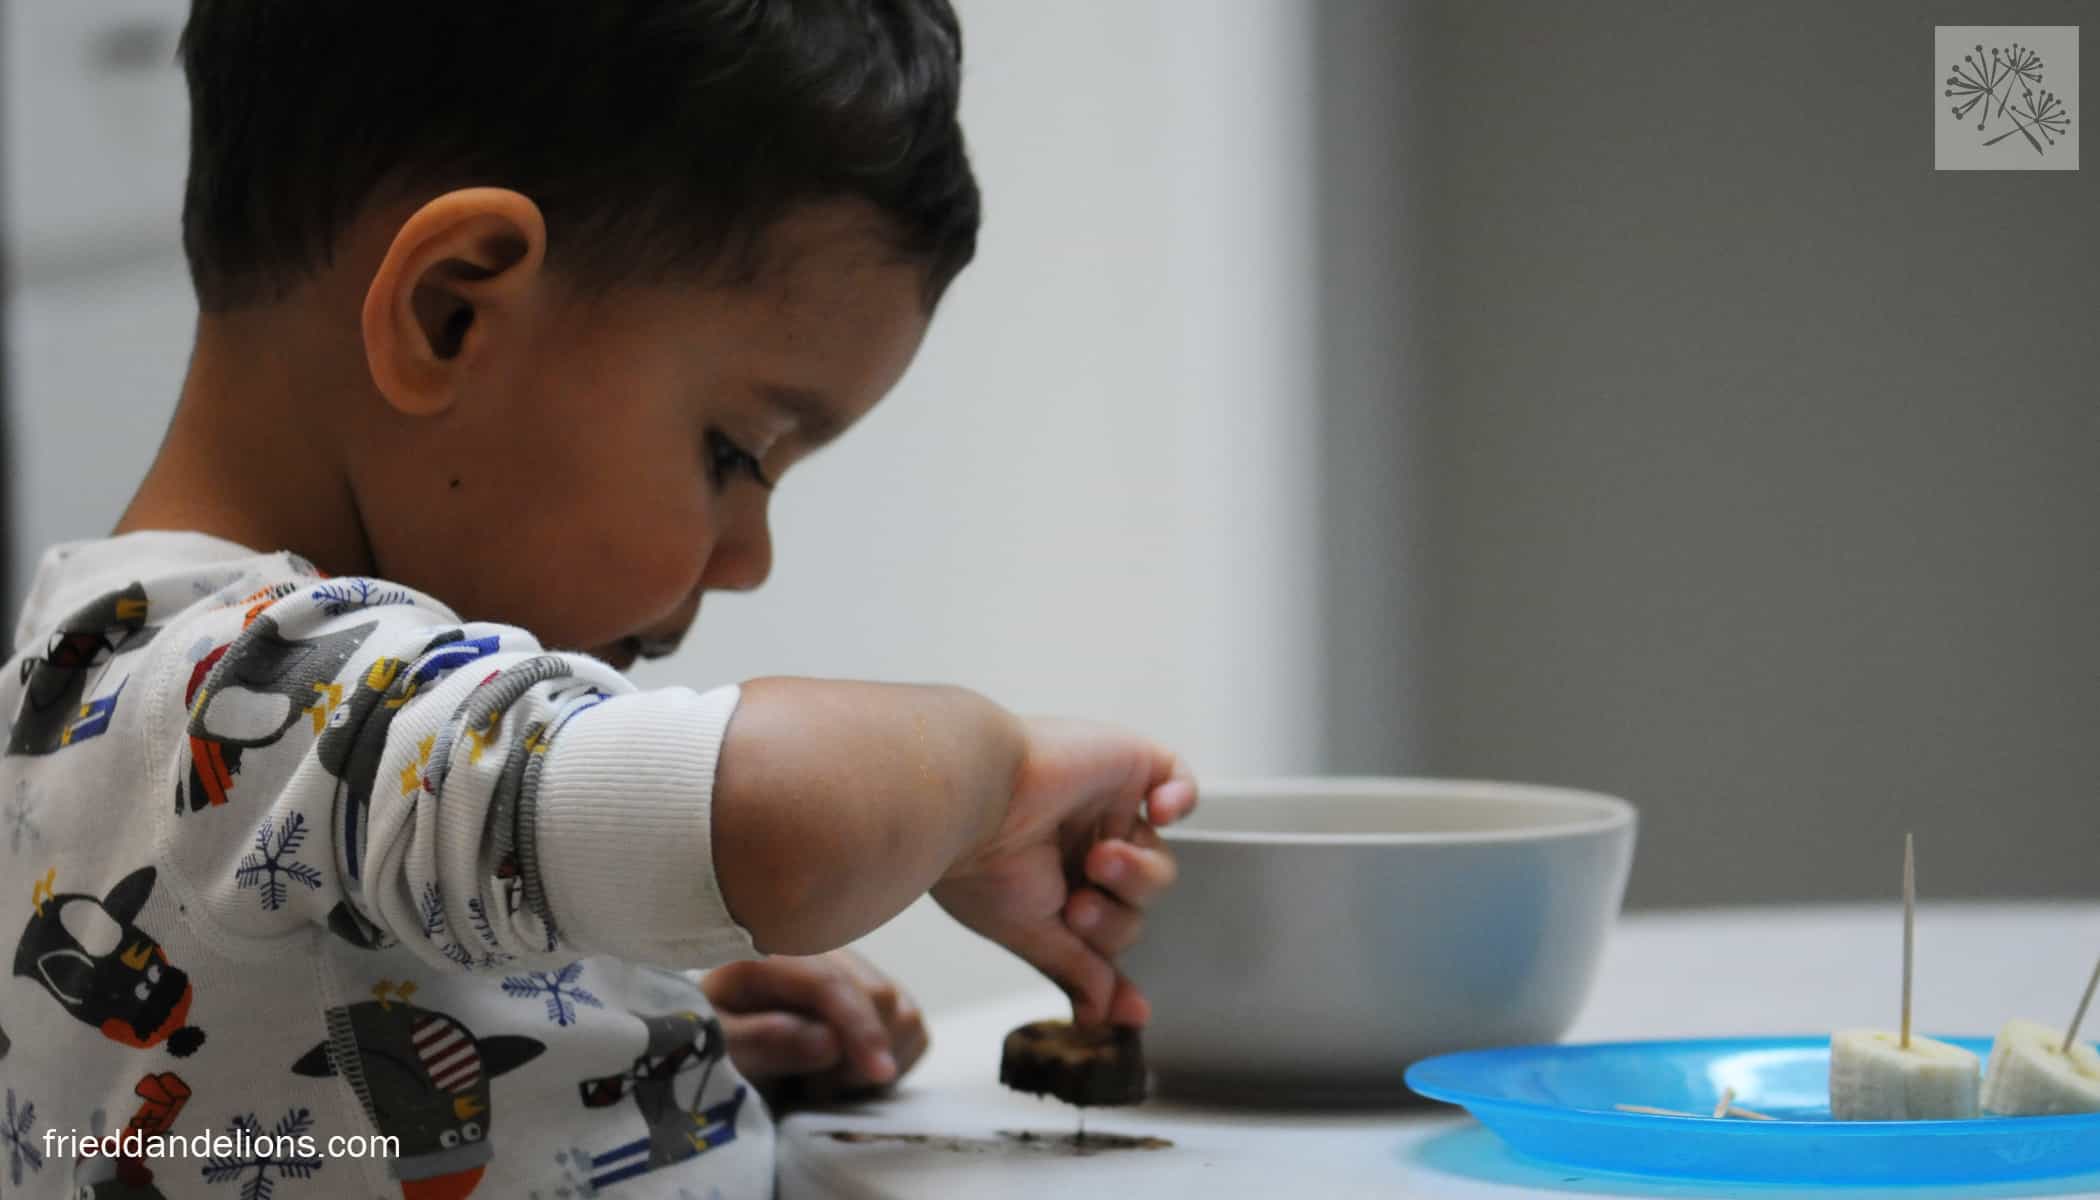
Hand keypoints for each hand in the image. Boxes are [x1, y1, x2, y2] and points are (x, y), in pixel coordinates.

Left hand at [702, 949, 928, 1100]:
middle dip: (858, 1054)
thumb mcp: (715, 1045)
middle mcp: (822, 952)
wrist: (720, 1040)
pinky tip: (846, 1074)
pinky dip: (892, 1060)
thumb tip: (829, 1041)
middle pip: (879, 996)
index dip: (859, 1027)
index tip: (879, 1073)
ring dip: (873, 1060)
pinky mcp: (876, 998)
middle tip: (811, 1089)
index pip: (831, 983)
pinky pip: (913, 1029)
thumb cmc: (710, 1041)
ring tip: (823, 1081)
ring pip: (903, 1012)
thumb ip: (761, 1041)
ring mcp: (854, 972)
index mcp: (771, 954)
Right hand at [931, 717, 1196, 1027]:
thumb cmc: (980, 860)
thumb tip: (1113, 1018)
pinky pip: (1179, 781)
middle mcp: (1079, 841)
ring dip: (1136, 874)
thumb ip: (1080, 970)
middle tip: (1079, 906)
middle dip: (1115, 917)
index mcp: (1052, 881)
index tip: (1128, 1008)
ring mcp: (1105, 802)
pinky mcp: (1127, 763)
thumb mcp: (1030, 933)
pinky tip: (1159, 812)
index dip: (1116, 961)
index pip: (1106, 929)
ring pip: (1158, 860)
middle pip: (1136, 904)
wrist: (970, 796)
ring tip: (1100, 859)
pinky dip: (1181, 800)